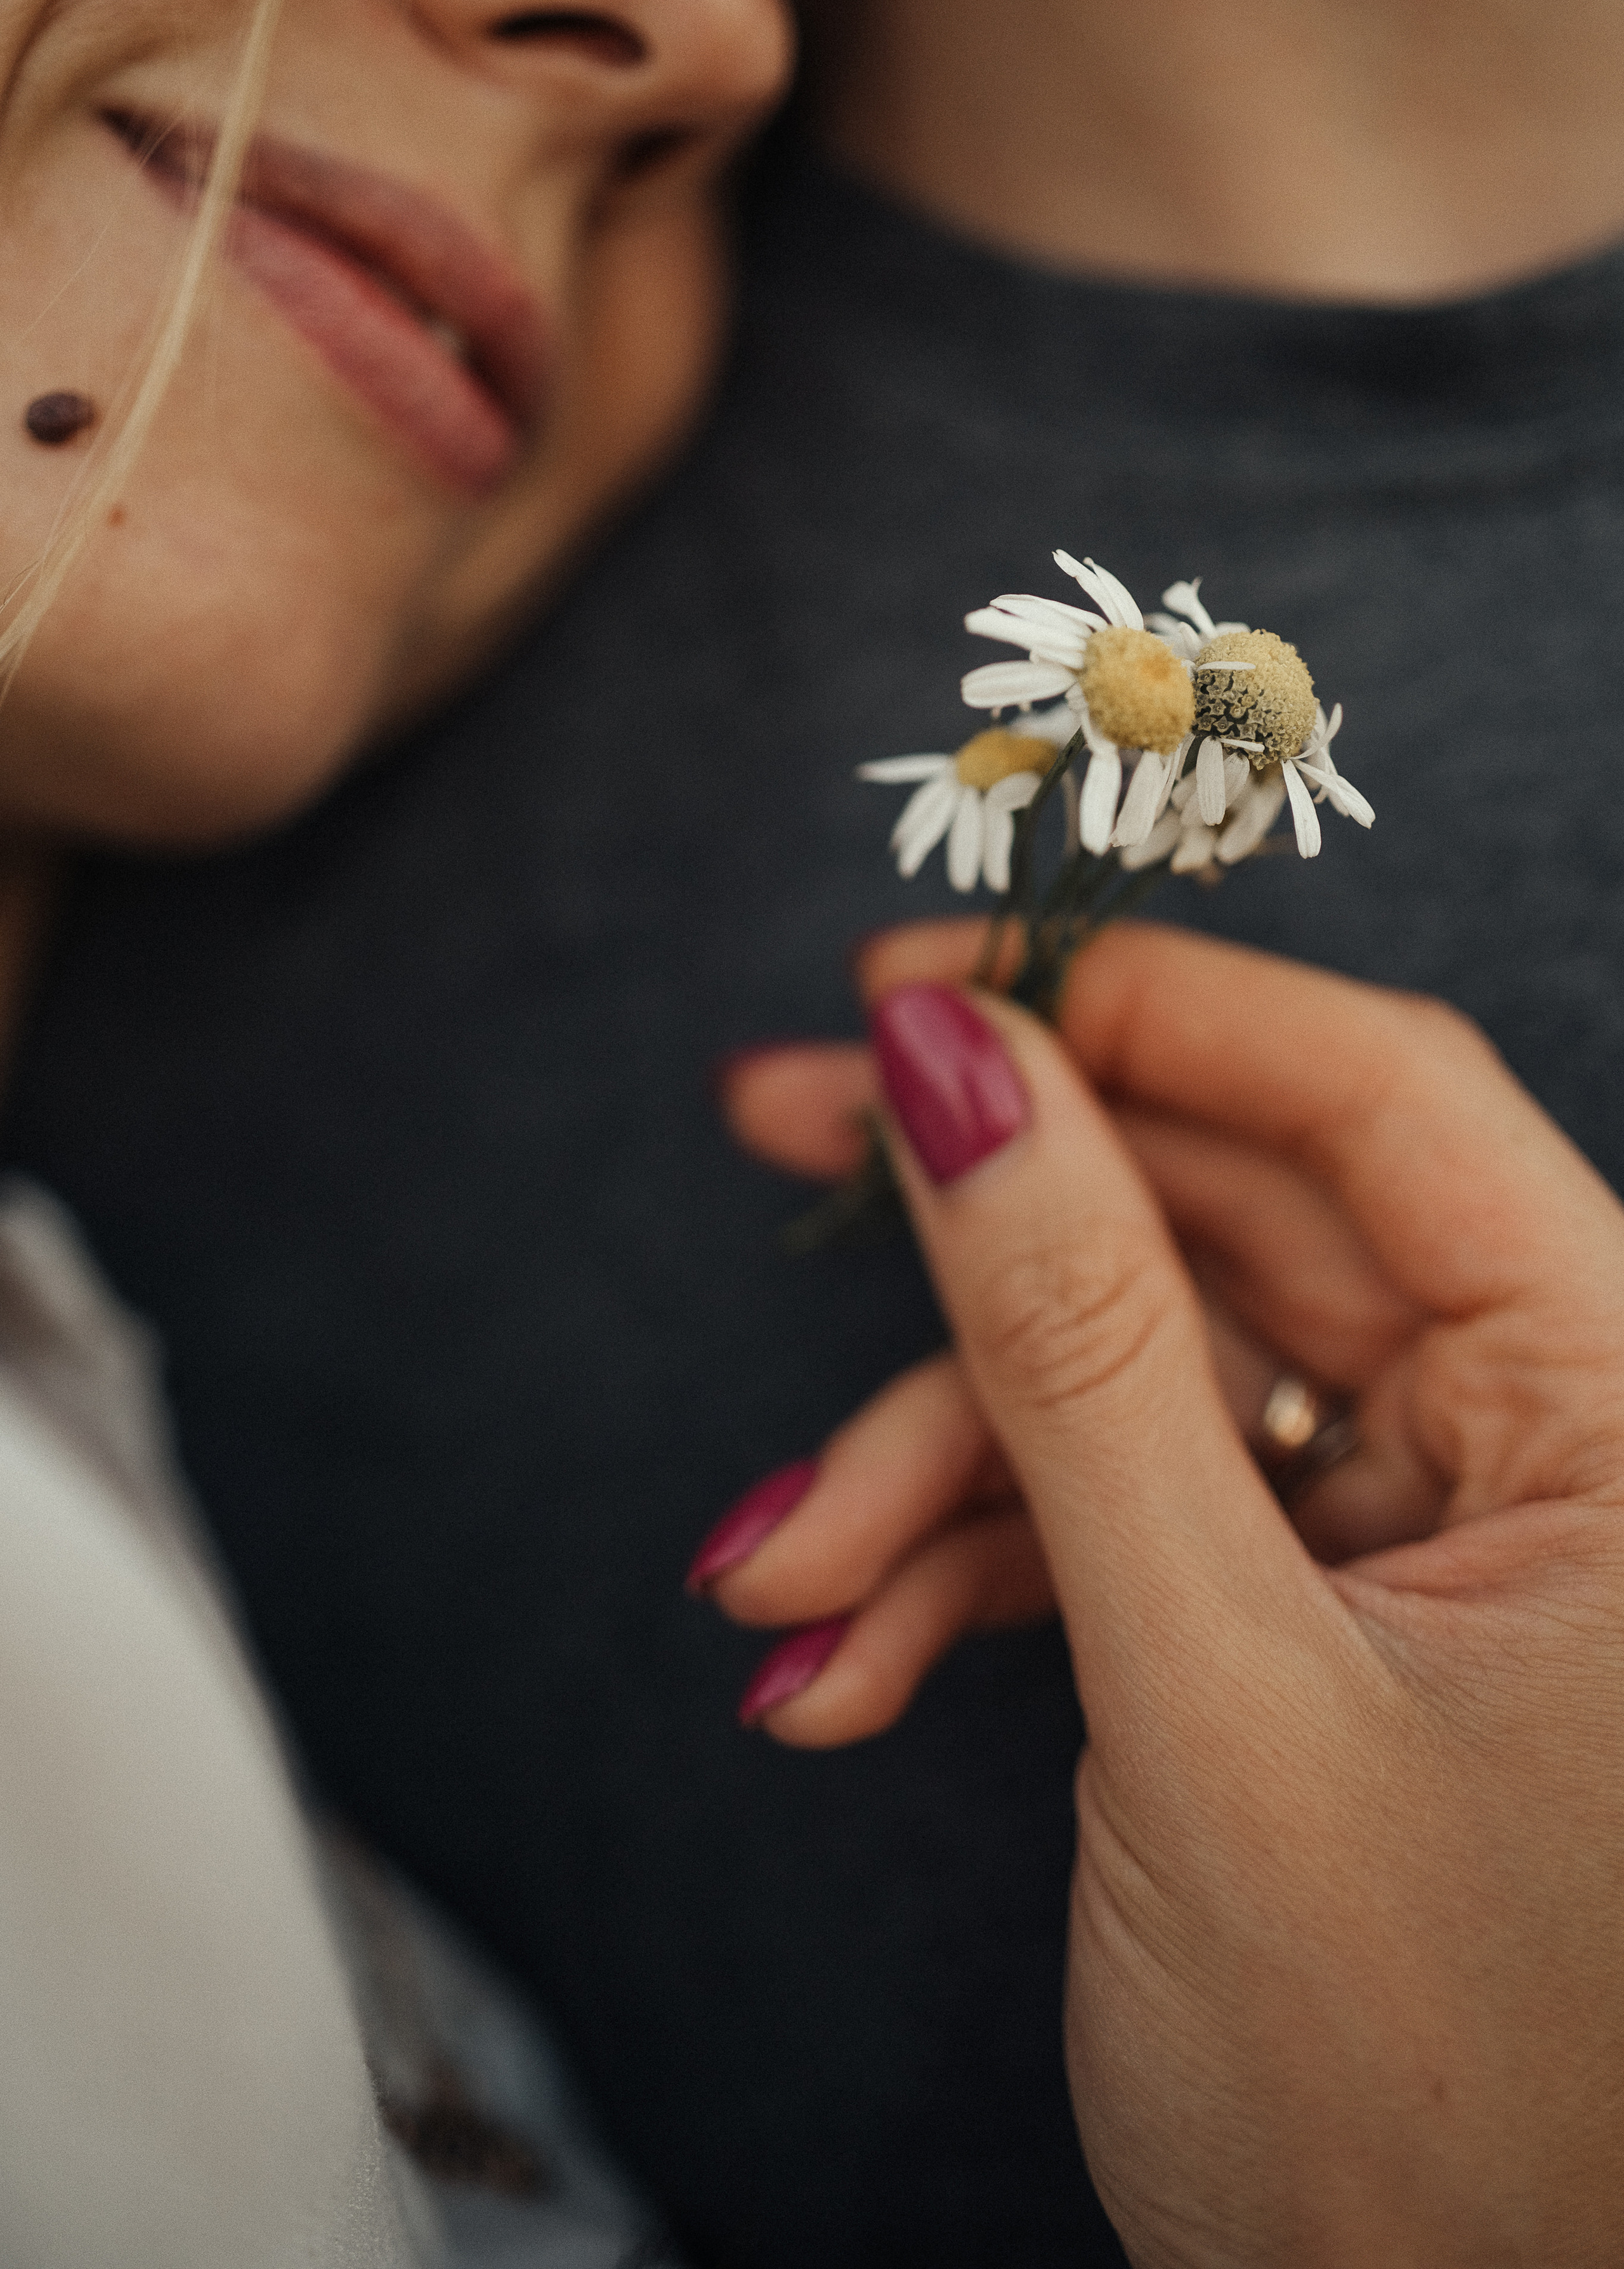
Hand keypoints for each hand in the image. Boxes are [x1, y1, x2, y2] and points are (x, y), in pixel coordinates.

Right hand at [705, 923, 1623, 2265]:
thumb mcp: (1211, 1683)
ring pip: (1141, 1380)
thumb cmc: (1419, 2100)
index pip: (1376, 1104)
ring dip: (929, 1468)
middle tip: (782, 1127)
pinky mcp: (1318, 1615)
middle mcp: (1543, 1444)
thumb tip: (958, 1065)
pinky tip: (841, 1663)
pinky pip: (1122, 1515)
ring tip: (779, 1576)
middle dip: (978, 1224)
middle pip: (1228, 1222)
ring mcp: (1422, 1530)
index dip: (1139, 1006)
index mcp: (1618, 1418)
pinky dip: (968, 1575)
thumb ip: (1077, 1349)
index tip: (924, 973)